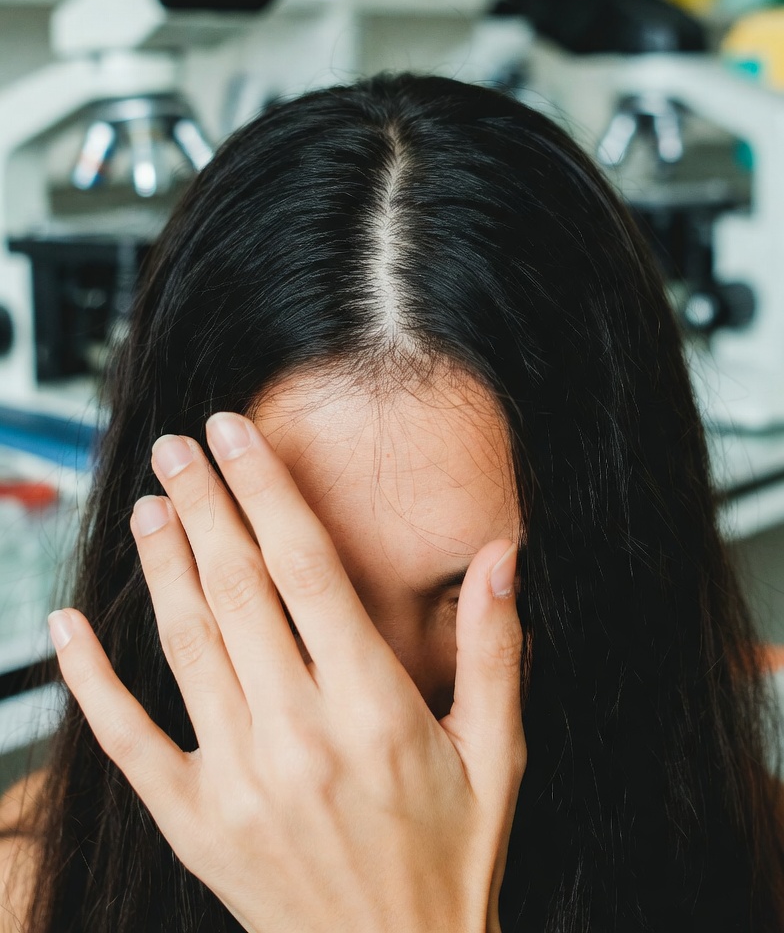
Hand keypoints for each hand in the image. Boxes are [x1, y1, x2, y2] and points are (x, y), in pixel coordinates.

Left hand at [48, 412, 525, 932]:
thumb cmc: (449, 855)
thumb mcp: (495, 753)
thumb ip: (496, 648)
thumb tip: (501, 554)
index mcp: (373, 707)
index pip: (306, 568)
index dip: (266, 491)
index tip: (237, 434)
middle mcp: (298, 734)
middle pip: (238, 588)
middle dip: (205, 503)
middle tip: (179, 445)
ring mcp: (237, 779)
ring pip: (186, 643)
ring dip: (161, 563)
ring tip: (149, 502)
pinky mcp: (192, 821)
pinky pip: (126, 738)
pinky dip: (90, 678)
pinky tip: (67, 625)